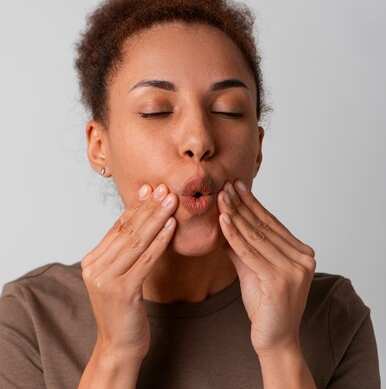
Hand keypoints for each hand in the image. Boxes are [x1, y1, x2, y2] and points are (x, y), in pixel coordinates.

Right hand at [81, 183, 177, 360]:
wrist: (119, 346)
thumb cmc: (123, 312)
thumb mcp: (119, 278)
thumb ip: (123, 254)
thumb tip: (140, 222)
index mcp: (91, 261)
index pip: (116, 228)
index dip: (135, 207)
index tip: (149, 189)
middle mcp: (94, 268)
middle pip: (126, 231)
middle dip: (147, 208)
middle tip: (164, 189)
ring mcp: (105, 280)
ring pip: (136, 242)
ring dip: (156, 219)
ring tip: (170, 202)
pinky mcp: (122, 291)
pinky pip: (145, 261)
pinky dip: (160, 242)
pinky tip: (171, 228)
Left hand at [217, 180, 315, 354]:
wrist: (276, 339)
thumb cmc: (265, 306)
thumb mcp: (251, 270)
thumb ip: (241, 248)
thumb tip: (224, 223)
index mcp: (301, 254)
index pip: (271, 223)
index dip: (252, 203)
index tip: (235, 185)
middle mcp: (303, 259)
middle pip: (263, 227)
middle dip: (241, 204)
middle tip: (225, 184)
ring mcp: (294, 270)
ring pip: (256, 236)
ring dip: (235, 214)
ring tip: (220, 197)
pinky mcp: (280, 281)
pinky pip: (250, 253)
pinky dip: (234, 235)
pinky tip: (223, 220)